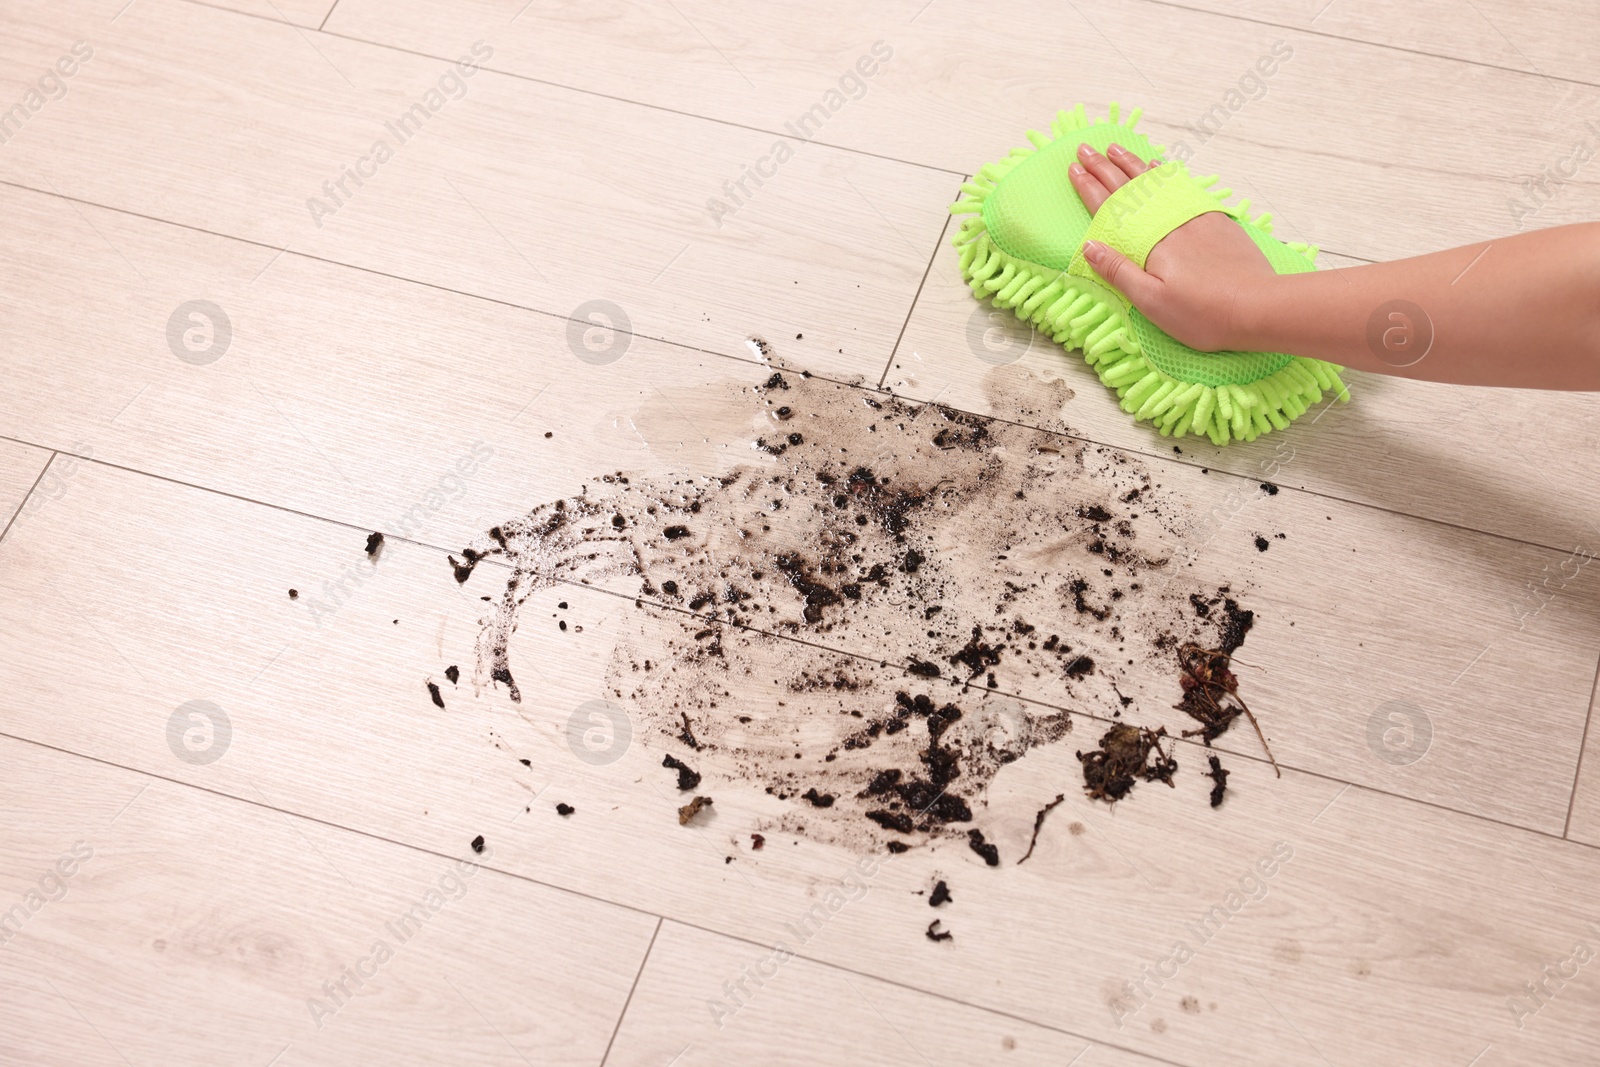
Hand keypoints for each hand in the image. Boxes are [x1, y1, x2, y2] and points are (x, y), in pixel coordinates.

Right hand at [1067, 143, 1279, 352]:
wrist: (1258, 306)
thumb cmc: (1202, 312)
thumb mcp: (1151, 301)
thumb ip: (1118, 271)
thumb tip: (1089, 245)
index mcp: (1150, 240)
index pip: (1111, 207)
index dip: (1090, 187)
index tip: (1074, 169)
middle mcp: (1170, 220)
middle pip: (1131, 188)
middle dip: (1105, 166)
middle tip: (1086, 149)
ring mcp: (1194, 217)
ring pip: (1156, 182)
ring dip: (1133, 164)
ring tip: (1116, 149)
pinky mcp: (1214, 221)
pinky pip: (1182, 187)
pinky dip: (1166, 174)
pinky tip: (1160, 167)